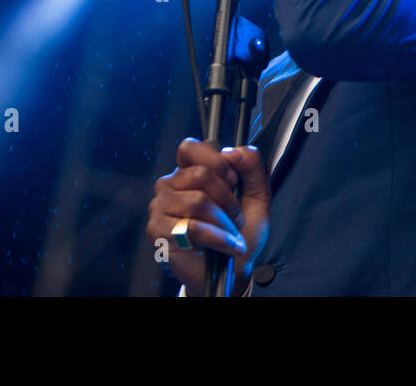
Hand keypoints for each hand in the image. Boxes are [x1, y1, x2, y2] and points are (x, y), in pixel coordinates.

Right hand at [146, 138, 270, 295]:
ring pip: (198, 201)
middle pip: (201, 174)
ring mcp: (160, 207)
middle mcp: (171, 185)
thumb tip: (235, 151)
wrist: (233, 269)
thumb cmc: (240, 233)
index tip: (233, 181)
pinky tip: (225, 245)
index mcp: (189, 172)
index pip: (190, 148)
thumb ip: (252, 167)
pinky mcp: (158, 230)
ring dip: (224, 221)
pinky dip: (217, 238)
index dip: (217, 162)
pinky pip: (191, 227)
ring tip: (229, 232)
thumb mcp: (257, 196)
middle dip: (228, 198)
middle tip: (236, 215)